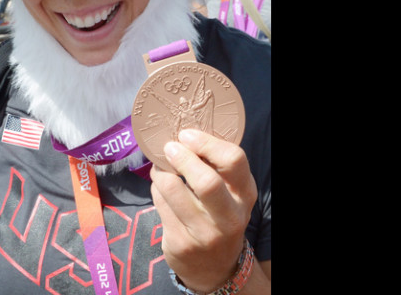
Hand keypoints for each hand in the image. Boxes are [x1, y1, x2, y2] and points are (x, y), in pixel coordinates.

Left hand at [149, 128, 257, 292]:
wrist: (214, 268)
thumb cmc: (219, 216)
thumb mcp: (230, 194)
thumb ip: (215, 167)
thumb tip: (183, 133)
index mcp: (244, 195)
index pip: (233, 161)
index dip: (206, 143)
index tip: (187, 134)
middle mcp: (229, 217)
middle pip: (206, 182)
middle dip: (182, 158)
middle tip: (168, 147)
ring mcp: (204, 234)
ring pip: (172, 190)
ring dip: (161, 172)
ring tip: (161, 167)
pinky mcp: (180, 243)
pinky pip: (159, 204)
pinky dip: (156, 189)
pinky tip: (161, 189)